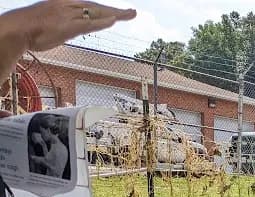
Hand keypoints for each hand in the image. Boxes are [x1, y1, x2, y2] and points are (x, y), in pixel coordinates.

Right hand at [10, 1, 136, 52]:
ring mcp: (67, 15)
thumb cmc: (29, 28)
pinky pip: (86, 23)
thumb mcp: (50, 22)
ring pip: (94, 13)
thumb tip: (74, 30)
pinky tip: (113, 20)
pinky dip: (100, 22)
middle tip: (133, 12)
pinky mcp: (65, 26)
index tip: (119, 13)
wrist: (16, 29)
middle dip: (115, 11)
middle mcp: (66, 6)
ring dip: (113, 14)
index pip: (89, 6)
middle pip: (96, 7)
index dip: (105, 9)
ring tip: (130, 14)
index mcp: (63, 4)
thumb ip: (65, 26)